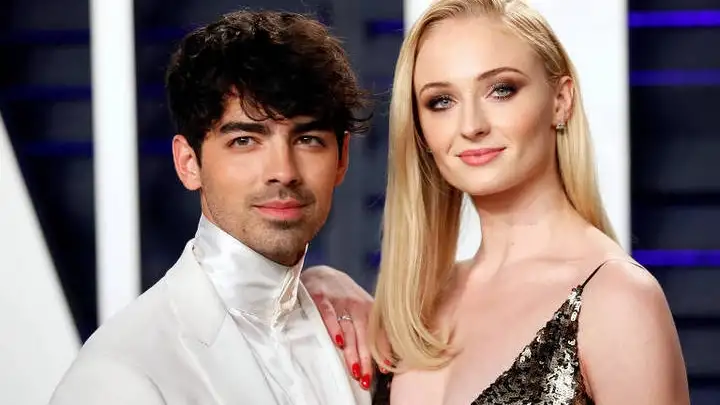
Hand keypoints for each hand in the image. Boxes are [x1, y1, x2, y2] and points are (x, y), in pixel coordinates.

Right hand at [301, 265, 374, 389]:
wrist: (323, 274)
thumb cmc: (345, 298)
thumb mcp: (362, 309)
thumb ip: (371, 329)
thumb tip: (385, 358)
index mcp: (370, 309)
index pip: (379, 333)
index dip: (383, 351)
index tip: (385, 369)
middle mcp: (357, 305)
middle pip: (364, 335)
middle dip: (367, 359)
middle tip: (367, 380)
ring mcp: (339, 301)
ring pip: (348, 329)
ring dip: (352, 352)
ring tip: (355, 371)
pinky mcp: (320, 297)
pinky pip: (328, 314)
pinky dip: (334, 328)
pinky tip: (338, 343)